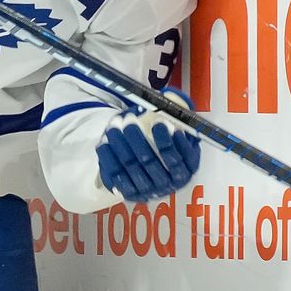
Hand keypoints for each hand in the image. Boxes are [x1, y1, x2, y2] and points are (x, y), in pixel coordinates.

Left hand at [96, 89, 200, 203]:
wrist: (148, 164)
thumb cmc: (163, 139)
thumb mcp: (175, 126)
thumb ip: (175, 113)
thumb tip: (171, 96)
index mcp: (186, 168)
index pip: (178, 158)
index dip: (168, 142)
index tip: (159, 123)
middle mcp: (170, 183)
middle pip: (152, 163)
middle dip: (139, 140)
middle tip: (129, 121)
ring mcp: (150, 190)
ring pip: (133, 169)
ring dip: (122, 147)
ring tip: (114, 127)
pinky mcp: (132, 193)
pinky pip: (118, 177)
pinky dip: (110, 160)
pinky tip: (104, 144)